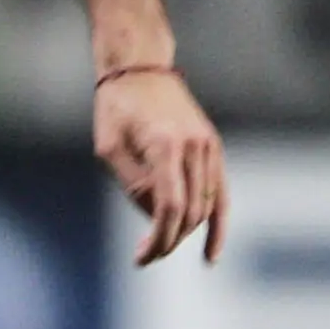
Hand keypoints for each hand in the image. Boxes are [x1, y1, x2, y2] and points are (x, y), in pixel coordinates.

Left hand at [95, 67, 227, 265]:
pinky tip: (211, 254)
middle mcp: (195, 147)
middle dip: (168, 239)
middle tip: (145, 255)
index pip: (169, 207)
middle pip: (190, 211)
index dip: (158, 238)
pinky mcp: (213, 149)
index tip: (141, 258)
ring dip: (185, 233)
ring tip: (161, 247)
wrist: (141, 70)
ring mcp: (209, 147)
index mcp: (166, 146)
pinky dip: (218, 224)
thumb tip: (155, 217)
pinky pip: (221, 194)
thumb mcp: (108, 149)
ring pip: (206, 206)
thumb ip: (133, 185)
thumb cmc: (116, 109)